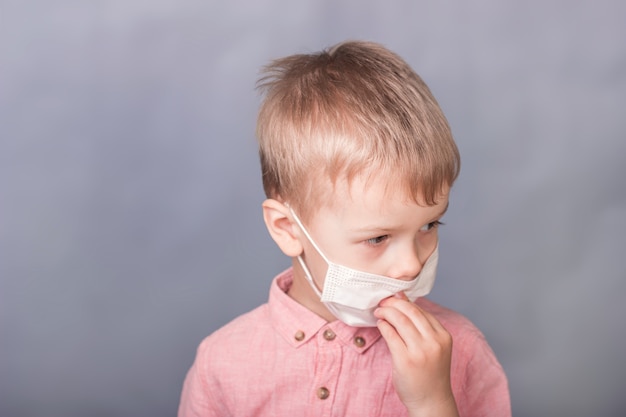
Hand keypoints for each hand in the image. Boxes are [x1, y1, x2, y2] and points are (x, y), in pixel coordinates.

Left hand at [375, 293, 458, 416]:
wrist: (431, 401)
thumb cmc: (430, 373)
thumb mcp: (433, 347)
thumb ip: (420, 326)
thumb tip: (403, 299)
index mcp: (443, 336)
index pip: (421, 311)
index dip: (405, 302)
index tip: (394, 299)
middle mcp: (434, 342)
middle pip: (411, 311)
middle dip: (394, 303)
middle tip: (383, 302)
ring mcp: (420, 351)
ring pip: (400, 320)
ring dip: (386, 312)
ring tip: (379, 312)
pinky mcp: (405, 360)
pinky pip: (391, 334)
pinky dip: (383, 326)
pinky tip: (380, 324)